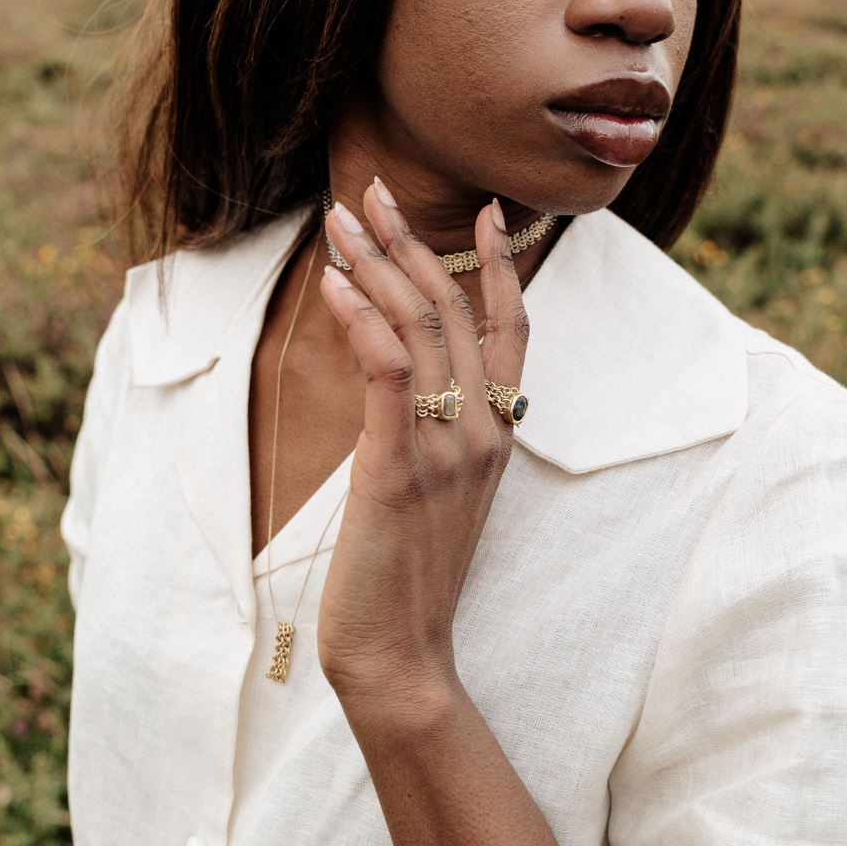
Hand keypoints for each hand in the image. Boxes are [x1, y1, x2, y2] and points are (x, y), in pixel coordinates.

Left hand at [317, 179, 528, 712]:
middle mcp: (482, 432)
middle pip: (453, 310)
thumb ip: (443, 435)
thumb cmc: (412, 573)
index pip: (511, 330)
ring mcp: (445, 448)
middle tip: (371, 192)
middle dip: (410, 242)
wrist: (402, 653)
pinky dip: (363, 319)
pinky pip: (388, 371)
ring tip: (338, 220)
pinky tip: (335, 284)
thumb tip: (416, 384)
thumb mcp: (443, 493)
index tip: (484, 211)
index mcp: (497, 435)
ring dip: (376, 264)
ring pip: (419, 327)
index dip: (500, 266)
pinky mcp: (398, 466)